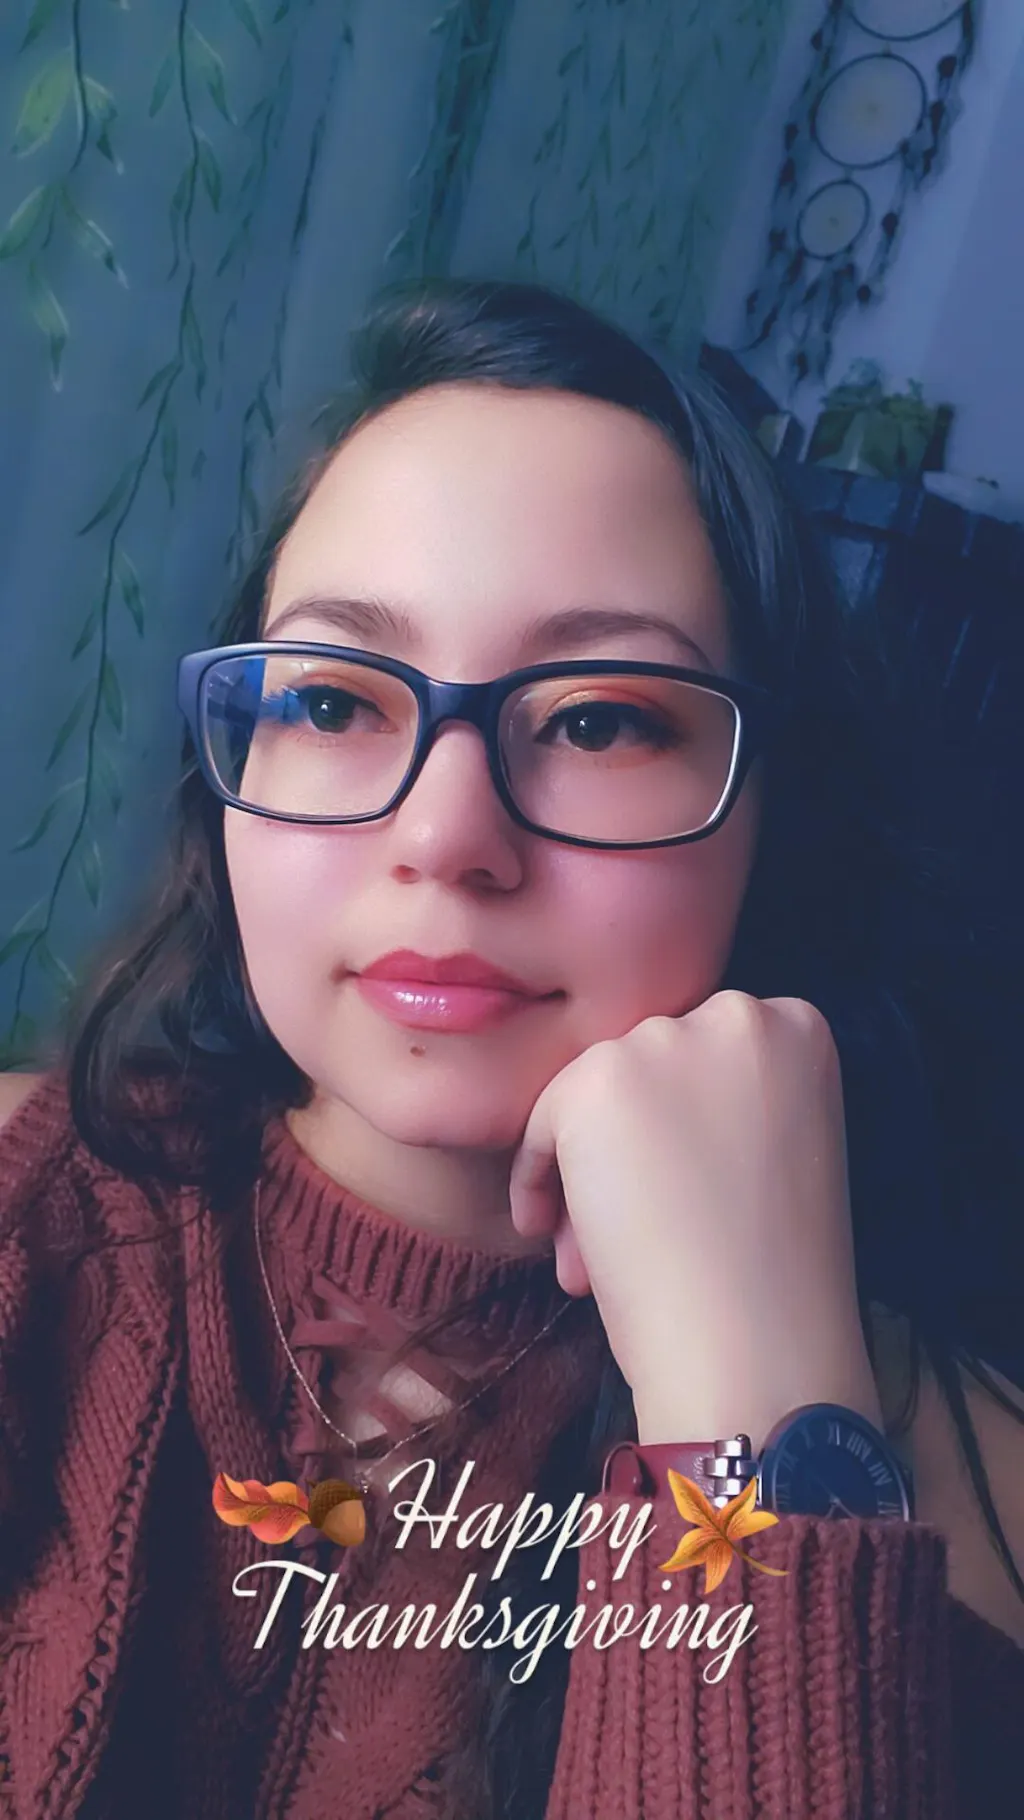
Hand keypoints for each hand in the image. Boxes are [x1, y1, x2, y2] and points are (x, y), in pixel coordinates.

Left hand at [508, 991, 883, 1452]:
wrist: (759, 1347)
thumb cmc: (778, 1275)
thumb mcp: (782, 1150)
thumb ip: (727, 1100)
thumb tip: (643, 1108)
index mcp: (799, 1027)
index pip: (706, 1056)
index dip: (681, 1126)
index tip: (681, 1188)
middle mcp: (736, 1015)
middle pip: (647, 1068)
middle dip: (630, 1148)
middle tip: (632, 1226)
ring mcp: (664, 1042)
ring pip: (593, 1095)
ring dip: (586, 1171)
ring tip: (594, 1256)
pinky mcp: (597, 1082)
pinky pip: (542, 1123)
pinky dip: (539, 1180)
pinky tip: (563, 1244)